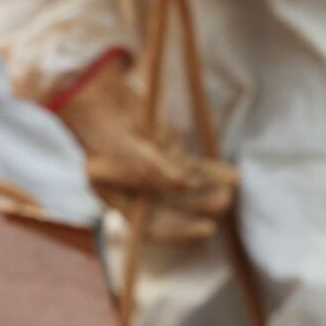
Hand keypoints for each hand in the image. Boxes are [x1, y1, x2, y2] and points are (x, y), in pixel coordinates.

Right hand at [49, 51, 235, 242]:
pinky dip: (209, 170)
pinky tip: (230, 173)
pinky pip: (189, 167)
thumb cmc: (102, 123)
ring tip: (233, 182)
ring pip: (185, 186)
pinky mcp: (162, 156)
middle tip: (225, 200)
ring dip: (209, 185)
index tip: (208, 229)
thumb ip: (151, 167)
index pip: (150, 227)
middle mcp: (133, 191)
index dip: (179, 231)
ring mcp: (149, 173)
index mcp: (116, 198)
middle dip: (200, 204)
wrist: (93, 94)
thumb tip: (182, 182)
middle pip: (173, 207)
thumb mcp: (124, 148)